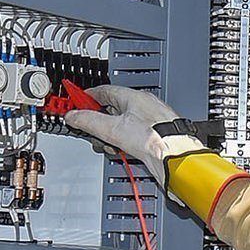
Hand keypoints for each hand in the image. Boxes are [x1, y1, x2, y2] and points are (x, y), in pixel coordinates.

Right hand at [62, 84, 190, 184]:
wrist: (175, 158)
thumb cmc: (155, 139)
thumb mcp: (112, 129)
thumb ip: (88, 121)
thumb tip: (73, 116)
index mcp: (134, 97)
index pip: (103, 91)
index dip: (86, 97)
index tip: (75, 103)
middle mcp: (143, 107)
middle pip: (111, 110)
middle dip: (98, 123)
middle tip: (91, 132)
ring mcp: (149, 123)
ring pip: (121, 126)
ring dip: (111, 137)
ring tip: (111, 145)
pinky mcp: (153, 138)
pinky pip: (131, 137)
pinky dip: (123, 144)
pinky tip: (123, 151)